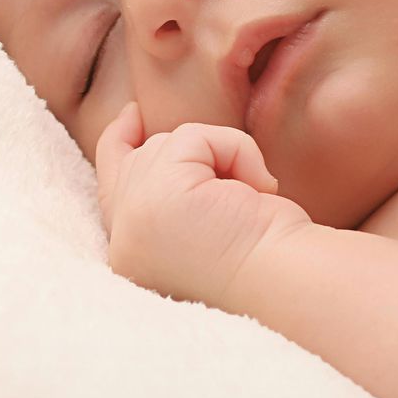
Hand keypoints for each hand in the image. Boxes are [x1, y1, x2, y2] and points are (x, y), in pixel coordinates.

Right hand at [92, 103, 310, 305]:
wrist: (287, 282)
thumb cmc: (268, 259)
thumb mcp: (206, 225)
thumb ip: (171, 192)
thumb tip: (171, 143)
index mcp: (132, 258)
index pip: (110, 191)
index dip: (118, 146)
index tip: (133, 115)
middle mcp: (124, 243)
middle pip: (138, 161)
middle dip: (187, 151)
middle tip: (236, 177)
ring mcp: (134, 218)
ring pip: (169, 144)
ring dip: (221, 157)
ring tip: (252, 199)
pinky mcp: (159, 193)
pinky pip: (191, 138)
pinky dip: (232, 150)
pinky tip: (255, 190)